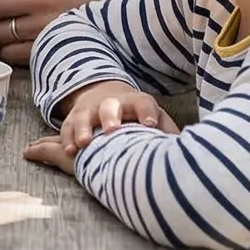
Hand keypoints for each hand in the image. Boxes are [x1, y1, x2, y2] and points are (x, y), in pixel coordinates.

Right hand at [25, 80, 177, 175]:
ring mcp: (91, 111)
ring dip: (81, 130)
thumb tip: (185, 148)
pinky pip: (66, 128)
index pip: (144, 105)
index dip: (146, 114)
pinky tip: (66, 151)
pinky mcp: (74, 120)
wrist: (109, 98)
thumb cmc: (139, 118)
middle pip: (110, 107)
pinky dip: (64, 139)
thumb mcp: (158, 122)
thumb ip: (169, 133)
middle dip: (110, 118)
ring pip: (84, 117)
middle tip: (111, 131)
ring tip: (80, 145)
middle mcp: (112, 104)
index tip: (149, 127)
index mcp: (137, 103)